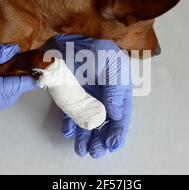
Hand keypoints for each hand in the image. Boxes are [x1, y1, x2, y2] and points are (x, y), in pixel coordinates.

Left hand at [55, 34, 132, 158]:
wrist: (74, 37)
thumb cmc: (99, 49)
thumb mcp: (112, 68)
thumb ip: (115, 92)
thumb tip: (116, 116)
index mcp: (119, 92)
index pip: (121, 118)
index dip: (117, 133)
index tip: (111, 146)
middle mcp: (103, 98)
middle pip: (104, 125)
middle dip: (100, 140)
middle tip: (95, 152)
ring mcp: (86, 97)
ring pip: (87, 122)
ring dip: (85, 137)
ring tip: (82, 150)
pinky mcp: (71, 95)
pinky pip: (71, 113)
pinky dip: (69, 123)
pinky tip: (67, 131)